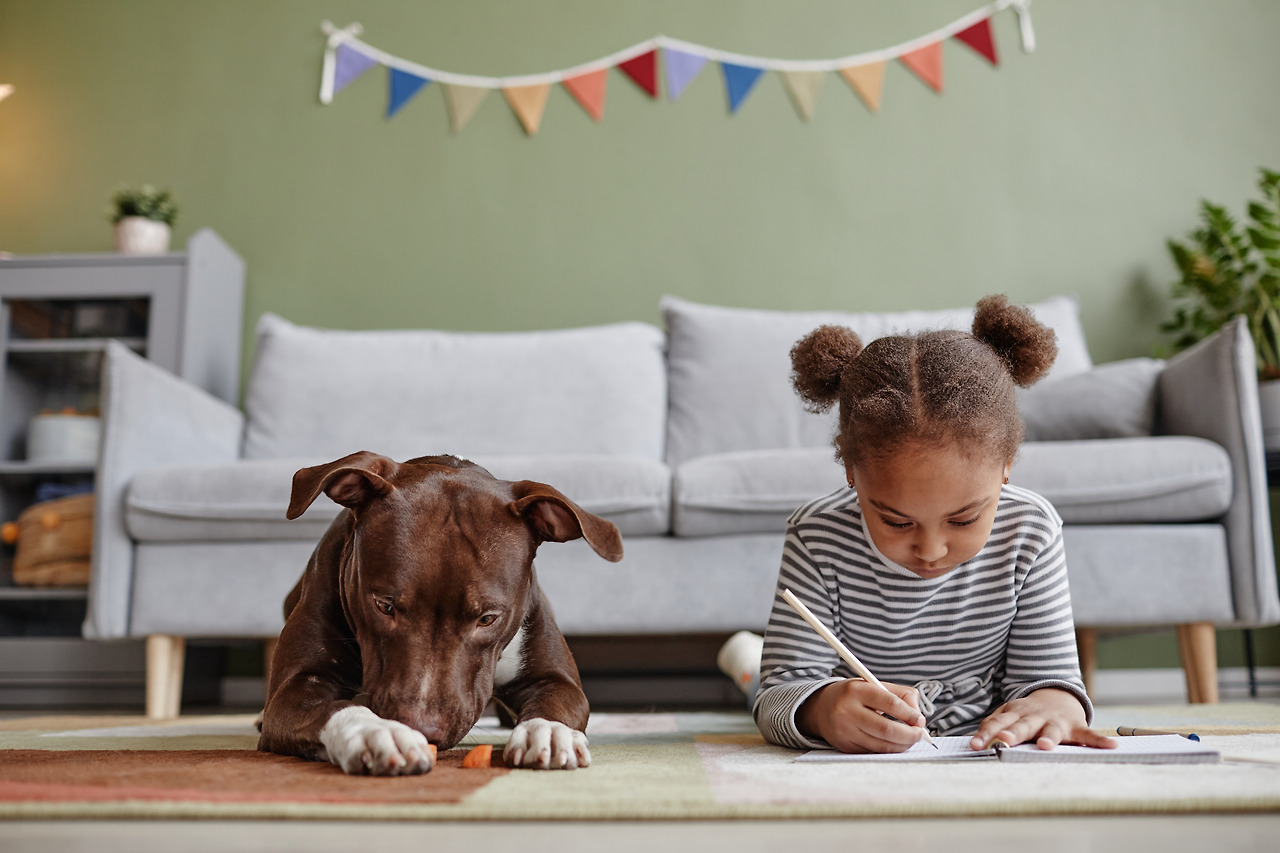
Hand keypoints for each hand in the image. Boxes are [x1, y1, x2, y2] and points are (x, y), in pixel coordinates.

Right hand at [797, 679, 927, 752]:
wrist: (820, 708)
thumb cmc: (854, 696)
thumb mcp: (873, 685)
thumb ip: (900, 694)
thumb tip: (918, 714)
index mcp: (855, 690)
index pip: (889, 703)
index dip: (909, 713)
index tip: (920, 720)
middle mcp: (847, 710)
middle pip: (886, 728)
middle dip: (909, 734)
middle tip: (920, 734)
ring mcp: (844, 731)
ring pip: (881, 744)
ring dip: (902, 745)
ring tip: (910, 739)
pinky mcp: (845, 746)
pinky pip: (873, 752)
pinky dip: (888, 749)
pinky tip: (894, 743)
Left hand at [971, 687, 1116, 750]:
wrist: (1057, 696)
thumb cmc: (1027, 713)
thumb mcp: (1009, 714)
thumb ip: (994, 725)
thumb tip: (973, 743)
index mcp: (1014, 713)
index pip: (997, 723)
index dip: (986, 734)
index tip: (975, 745)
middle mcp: (1034, 716)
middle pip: (1022, 725)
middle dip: (1013, 733)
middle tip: (1004, 741)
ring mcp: (1056, 721)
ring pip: (1052, 730)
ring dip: (1049, 737)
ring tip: (1046, 746)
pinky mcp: (1076, 727)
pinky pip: (1089, 735)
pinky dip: (1099, 740)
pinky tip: (1111, 746)